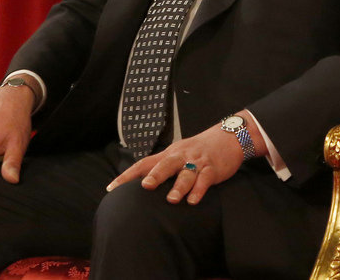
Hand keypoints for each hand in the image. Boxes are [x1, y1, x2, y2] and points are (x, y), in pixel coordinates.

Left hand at [106, 112, 264, 204]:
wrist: (227, 138)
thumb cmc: (198, 150)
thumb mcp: (177, 154)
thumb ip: (161, 167)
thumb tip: (140, 184)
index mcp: (168, 154)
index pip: (144, 163)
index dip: (127, 175)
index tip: (112, 188)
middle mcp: (180, 156)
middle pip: (165, 164)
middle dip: (155, 176)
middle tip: (145, 187)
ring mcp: (197, 162)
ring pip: (186, 173)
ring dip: (179, 186)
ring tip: (172, 200)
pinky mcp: (212, 168)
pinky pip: (205, 179)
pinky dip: (199, 189)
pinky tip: (193, 200)